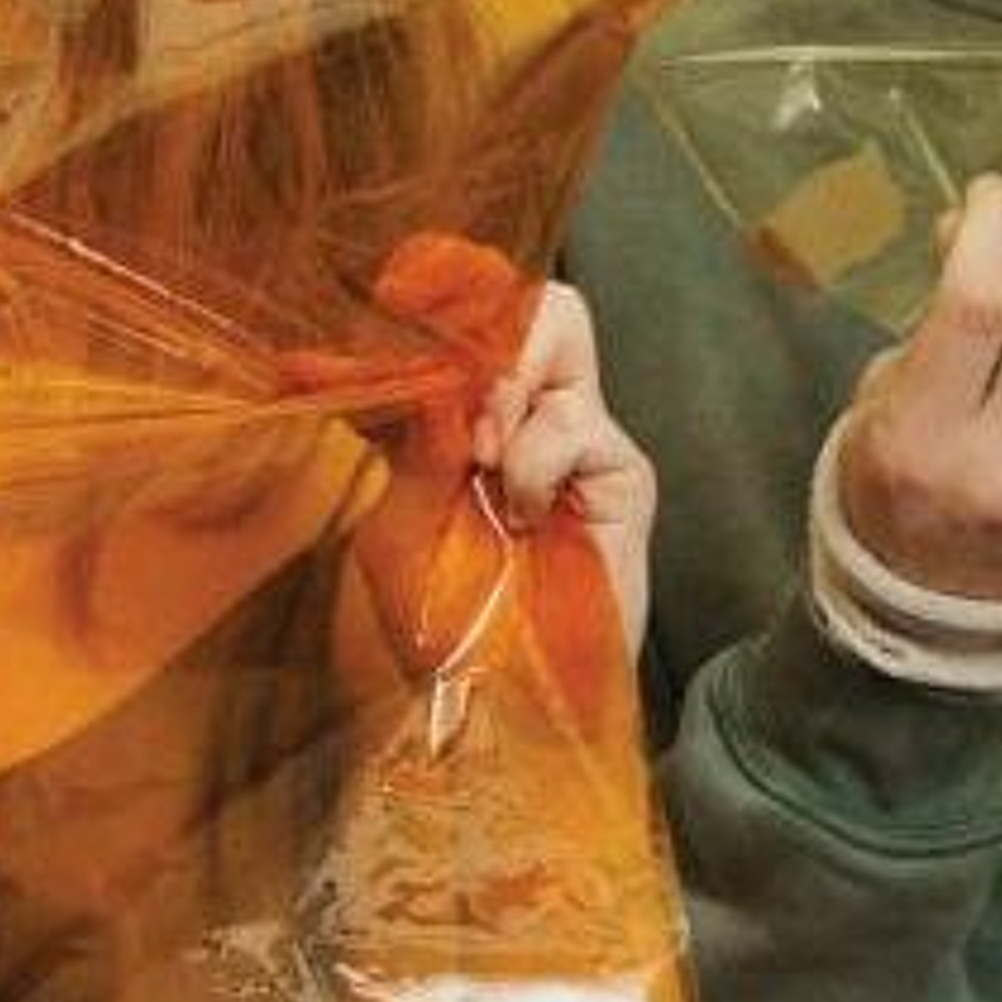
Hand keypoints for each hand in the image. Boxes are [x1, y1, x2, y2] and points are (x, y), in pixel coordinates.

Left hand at [364, 231, 655, 661]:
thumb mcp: (397, 524)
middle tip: (452, 400)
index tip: (379, 312)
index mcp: (463, 425)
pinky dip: (535, 459)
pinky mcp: (622, 473)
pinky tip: (523, 512)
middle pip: (530, 301)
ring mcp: (579, 439)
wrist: (495, 700)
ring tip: (481, 468)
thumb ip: (409, 439)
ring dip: (502, 394)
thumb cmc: (440, 627)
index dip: (427, 303)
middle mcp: (524, 419)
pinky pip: (576, 419)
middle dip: (484, 328)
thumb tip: (400, 366)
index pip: (460, 328)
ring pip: (559, 329)